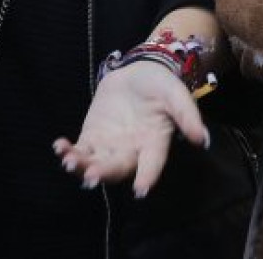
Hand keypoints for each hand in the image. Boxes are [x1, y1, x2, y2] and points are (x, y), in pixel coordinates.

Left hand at [53, 61, 210, 198]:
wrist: (137, 71)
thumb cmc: (160, 84)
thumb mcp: (175, 93)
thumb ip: (187, 115)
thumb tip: (203, 140)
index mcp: (154, 143)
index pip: (152, 163)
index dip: (147, 176)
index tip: (141, 190)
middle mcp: (131, 152)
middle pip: (118, 168)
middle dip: (104, 173)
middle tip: (92, 176)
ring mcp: (109, 146)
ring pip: (95, 164)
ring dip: (82, 167)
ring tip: (70, 162)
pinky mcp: (92, 138)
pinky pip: (79, 151)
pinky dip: (68, 152)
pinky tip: (60, 147)